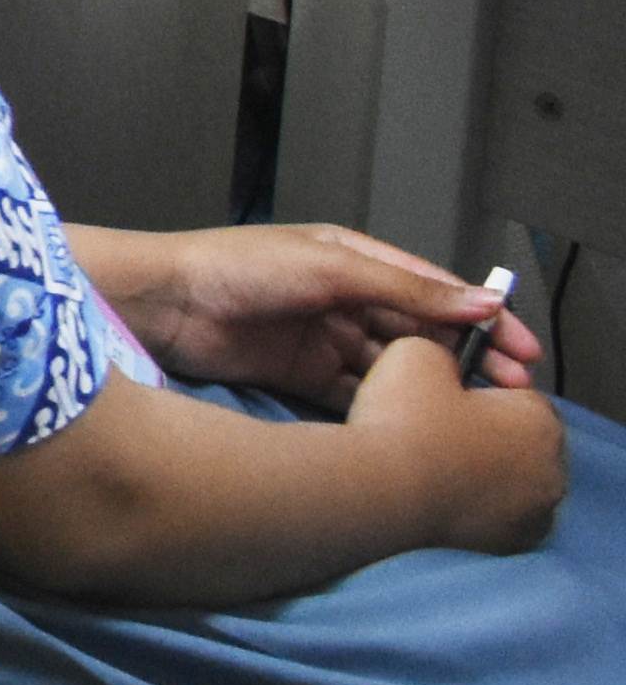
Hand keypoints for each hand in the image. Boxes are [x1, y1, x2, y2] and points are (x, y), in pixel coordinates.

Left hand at [88, 221, 538, 399]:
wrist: (162, 303)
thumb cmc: (232, 268)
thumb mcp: (329, 269)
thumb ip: (404, 288)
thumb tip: (478, 300)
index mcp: (352, 260)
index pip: (432, 290)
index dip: (479, 317)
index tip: (521, 348)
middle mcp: (342, 298)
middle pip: (419, 332)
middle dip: (466, 358)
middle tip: (510, 388)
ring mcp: (322, 339)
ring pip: (394, 367)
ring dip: (432, 387)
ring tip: (472, 413)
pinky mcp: (300, 375)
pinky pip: (357, 395)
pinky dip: (387, 408)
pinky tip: (415, 424)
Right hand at [345, 335, 570, 554]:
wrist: (381, 494)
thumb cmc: (405, 424)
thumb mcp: (416, 352)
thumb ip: (444, 350)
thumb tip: (445, 365)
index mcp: (540, 420)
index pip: (518, 395)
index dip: (479, 391)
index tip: (445, 394)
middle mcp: (551, 471)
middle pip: (518, 441)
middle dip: (485, 434)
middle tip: (433, 427)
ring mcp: (534, 515)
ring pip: (508, 481)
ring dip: (479, 472)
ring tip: (428, 463)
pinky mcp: (509, 548)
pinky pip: (495, 517)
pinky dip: (472, 506)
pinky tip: (433, 494)